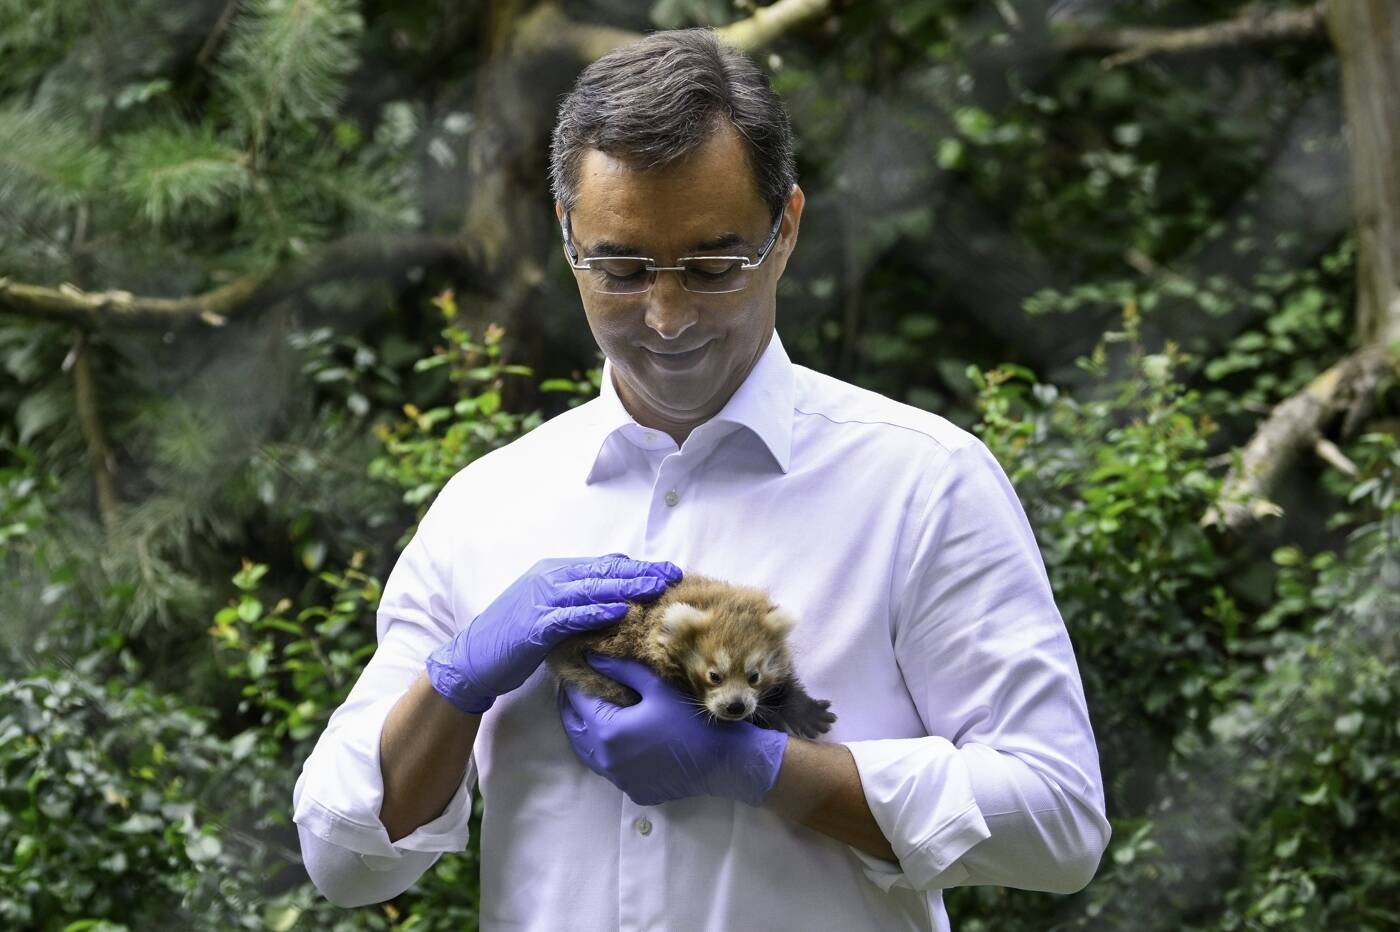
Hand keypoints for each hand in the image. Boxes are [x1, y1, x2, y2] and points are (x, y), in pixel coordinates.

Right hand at [427, 554, 681, 713]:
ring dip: (624, 587)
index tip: (667, 570)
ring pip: (589, 588)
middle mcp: (548, 579)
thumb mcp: (550, 611)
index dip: (637, 567)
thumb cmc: (515, 637)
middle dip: (639, 573)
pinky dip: (594, 612)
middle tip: (671, 575)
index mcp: (554, 572)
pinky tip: (618, 611)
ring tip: (654, 589)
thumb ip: (578, 600)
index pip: (603, 564)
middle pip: (602, 571)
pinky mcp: (533, 625)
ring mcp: (539, 600)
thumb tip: (616, 596)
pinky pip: (569, 616)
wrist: (474, 658)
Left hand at [558, 654, 788, 805]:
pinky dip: (605, 754)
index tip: (574, 670)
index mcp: (607, 731)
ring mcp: (618, 779)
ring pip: (587, 753)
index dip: (574, 683)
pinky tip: (616, 740)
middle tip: (576, 689)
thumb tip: (593, 655)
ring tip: (591, 712)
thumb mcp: (656, 688)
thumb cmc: (689, 721)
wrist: (721, 762)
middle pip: (575, 729)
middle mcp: (605, 759)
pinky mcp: (633, 791)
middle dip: (572, 707)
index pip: (577, 702)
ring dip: (586, 732)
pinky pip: (609, 770)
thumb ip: (622, 670)